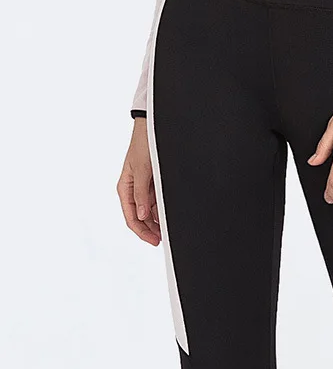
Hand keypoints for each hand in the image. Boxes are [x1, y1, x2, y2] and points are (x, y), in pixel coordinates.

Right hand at [117, 118, 160, 245]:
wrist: (154, 128)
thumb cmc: (143, 145)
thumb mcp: (142, 170)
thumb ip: (141, 194)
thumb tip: (143, 215)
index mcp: (125, 189)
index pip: (132, 217)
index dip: (143, 232)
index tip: (155, 241)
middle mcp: (134, 191)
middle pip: (142, 218)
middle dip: (152, 230)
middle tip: (164, 238)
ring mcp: (145, 189)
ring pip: (151, 213)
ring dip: (159, 222)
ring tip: (169, 230)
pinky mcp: (155, 186)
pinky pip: (158, 203)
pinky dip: (163, 211)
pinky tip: (171, 216)